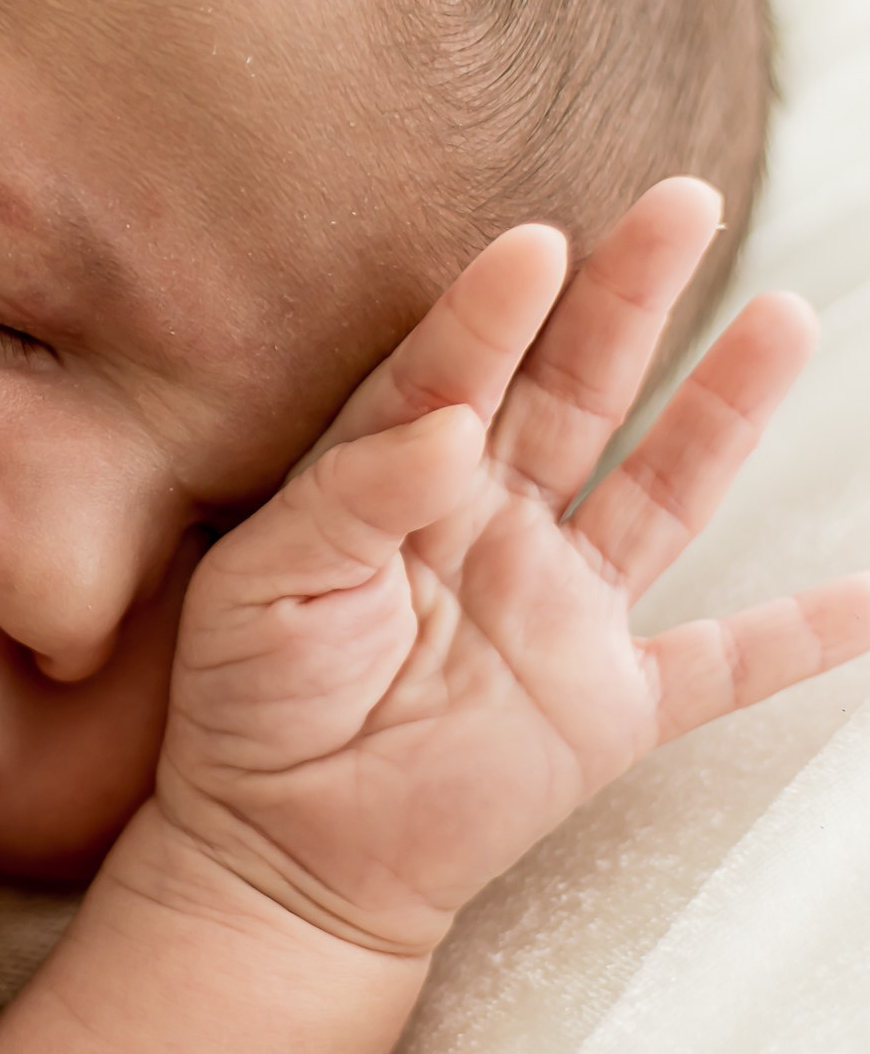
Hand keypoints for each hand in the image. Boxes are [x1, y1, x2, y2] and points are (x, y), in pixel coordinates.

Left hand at [128, 179, 869, 956]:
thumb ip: (355, 496)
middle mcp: (497, 522)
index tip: (535, 243)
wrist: (280, 853)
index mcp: (404, 479)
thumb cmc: (251, 704)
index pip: (457, 368)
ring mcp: (564, 608)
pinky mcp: (610, 703)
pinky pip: (726, 662)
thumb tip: (455, 422)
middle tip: (683, 200)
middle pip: (579, 387)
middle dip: (631, 294)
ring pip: (663, 485)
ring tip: (782, 314)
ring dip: (725, 405)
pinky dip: (803, 634)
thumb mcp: (266, 585)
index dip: (495, 308)